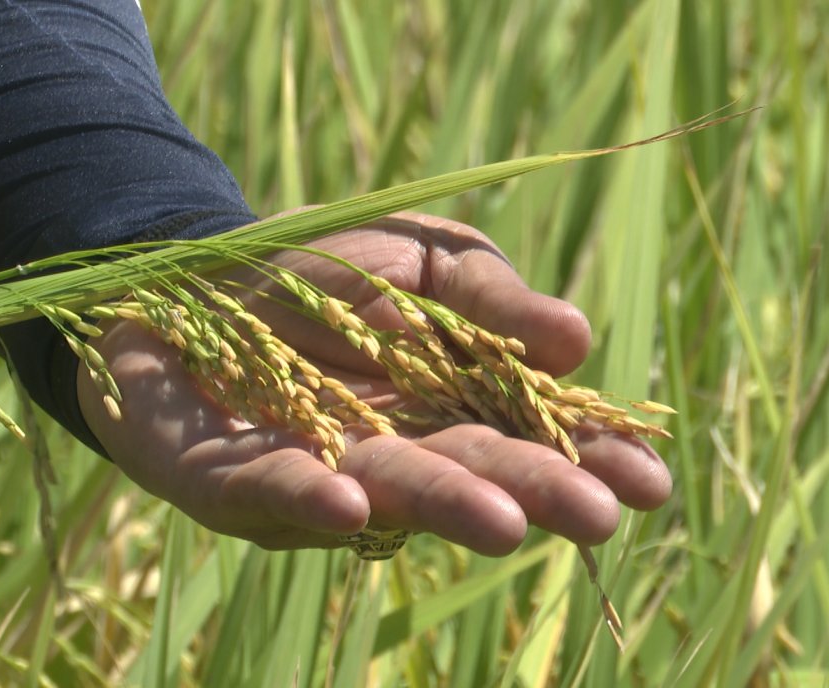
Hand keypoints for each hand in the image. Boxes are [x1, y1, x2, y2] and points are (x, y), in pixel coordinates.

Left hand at [77, 212, 671, 554]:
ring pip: (381, 491)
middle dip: (530, 492)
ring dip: (441, 506)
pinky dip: (310, 495)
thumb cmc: (316, 271)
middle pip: (464, 472)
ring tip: (506, 523)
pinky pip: (266, 488)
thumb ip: (489, 300)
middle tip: (601, 514)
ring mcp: (310, 470)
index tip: (650, 480)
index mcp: (441, 404)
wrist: (191, 273)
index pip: (523, 434)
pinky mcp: (225, 477)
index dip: (584, 457)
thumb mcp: (421, 259)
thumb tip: (578, 340)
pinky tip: (355, 500)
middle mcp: (388, 449)